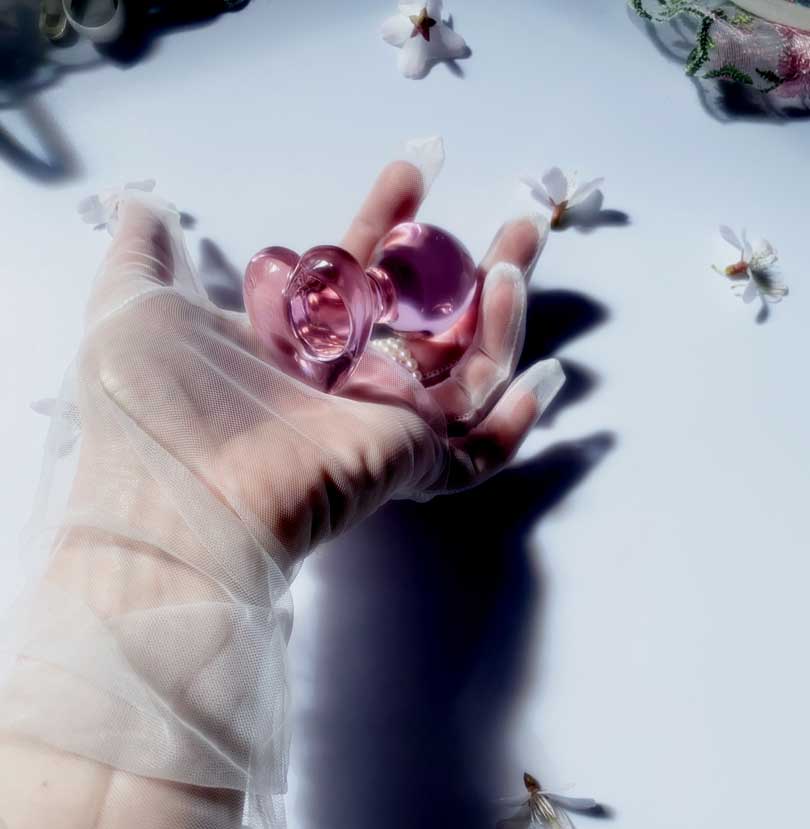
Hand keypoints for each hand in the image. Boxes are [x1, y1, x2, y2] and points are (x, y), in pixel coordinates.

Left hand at [76, 159, 558, 568]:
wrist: (174, 493)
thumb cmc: (150, 405)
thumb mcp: (134, 306)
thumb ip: (145, 251)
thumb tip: (141, 202)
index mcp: (284, 349)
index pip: (350, 278)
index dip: (383, 224)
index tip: (413, 175)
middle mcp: (335, 389)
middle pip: (417, 320)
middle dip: (461, 263)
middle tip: (506, 215)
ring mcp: (375, 428)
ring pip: (460, 374)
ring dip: (499, 316)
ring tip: (517, 254)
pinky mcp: (407, 465)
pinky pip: (477, 454)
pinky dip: (512, 423)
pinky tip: (542, 375)